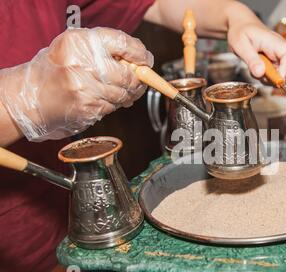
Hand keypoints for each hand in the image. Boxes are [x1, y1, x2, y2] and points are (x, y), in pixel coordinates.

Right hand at [0, 27, 152, 141]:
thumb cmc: (59, 69)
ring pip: (123, 94)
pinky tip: (101, 99)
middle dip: (138, 81)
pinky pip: (112, 108)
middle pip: (129, 75)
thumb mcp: (77, 47)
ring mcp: (85, 88)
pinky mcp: (87, 108)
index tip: (145, 60)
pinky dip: (113, 105)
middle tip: (137, 81)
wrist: (32, 95)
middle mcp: (83, 63)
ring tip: (116, 90)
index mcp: (81, 42)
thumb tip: (142, 61)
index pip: (123, 43)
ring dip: (127, 95)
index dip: (140, 53)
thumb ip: (107, 48)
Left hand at [227, 21, 285, 82]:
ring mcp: (279, 57)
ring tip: (255, 71)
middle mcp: (281, 50)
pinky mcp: (275, 63)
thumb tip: (260, 73)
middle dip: (278, 79)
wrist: (241, 26)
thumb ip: (251, 59)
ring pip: (284, 75)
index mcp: (276, 42)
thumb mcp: (241, 45)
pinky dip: (267, 78)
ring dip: (270, 80)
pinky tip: (257, 70)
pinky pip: (276, 76)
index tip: (274, 78)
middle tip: (261, 76)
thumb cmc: (241, 31)